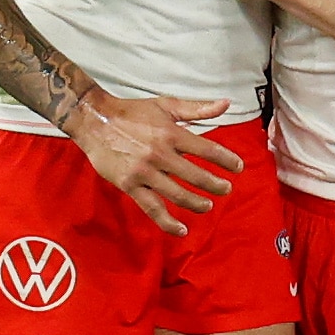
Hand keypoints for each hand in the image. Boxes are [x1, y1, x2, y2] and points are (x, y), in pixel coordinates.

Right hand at [68, 86, 242, 235]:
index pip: (207, 149)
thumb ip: (197, 108)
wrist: (96, 120)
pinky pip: (153, 209)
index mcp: (171, 133)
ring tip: (208, 205)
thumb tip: (226, 104)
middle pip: (196, 176)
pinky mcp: (130, 186)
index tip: (238, 167)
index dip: (226, 159)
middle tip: (226, 189)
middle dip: (216, 184)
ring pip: (178, 195)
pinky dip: (168, 222)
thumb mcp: (166, 104)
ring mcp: (145, 172)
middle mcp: (160, 154)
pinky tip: (182, 230)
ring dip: (197, 203)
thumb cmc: (133, 111)